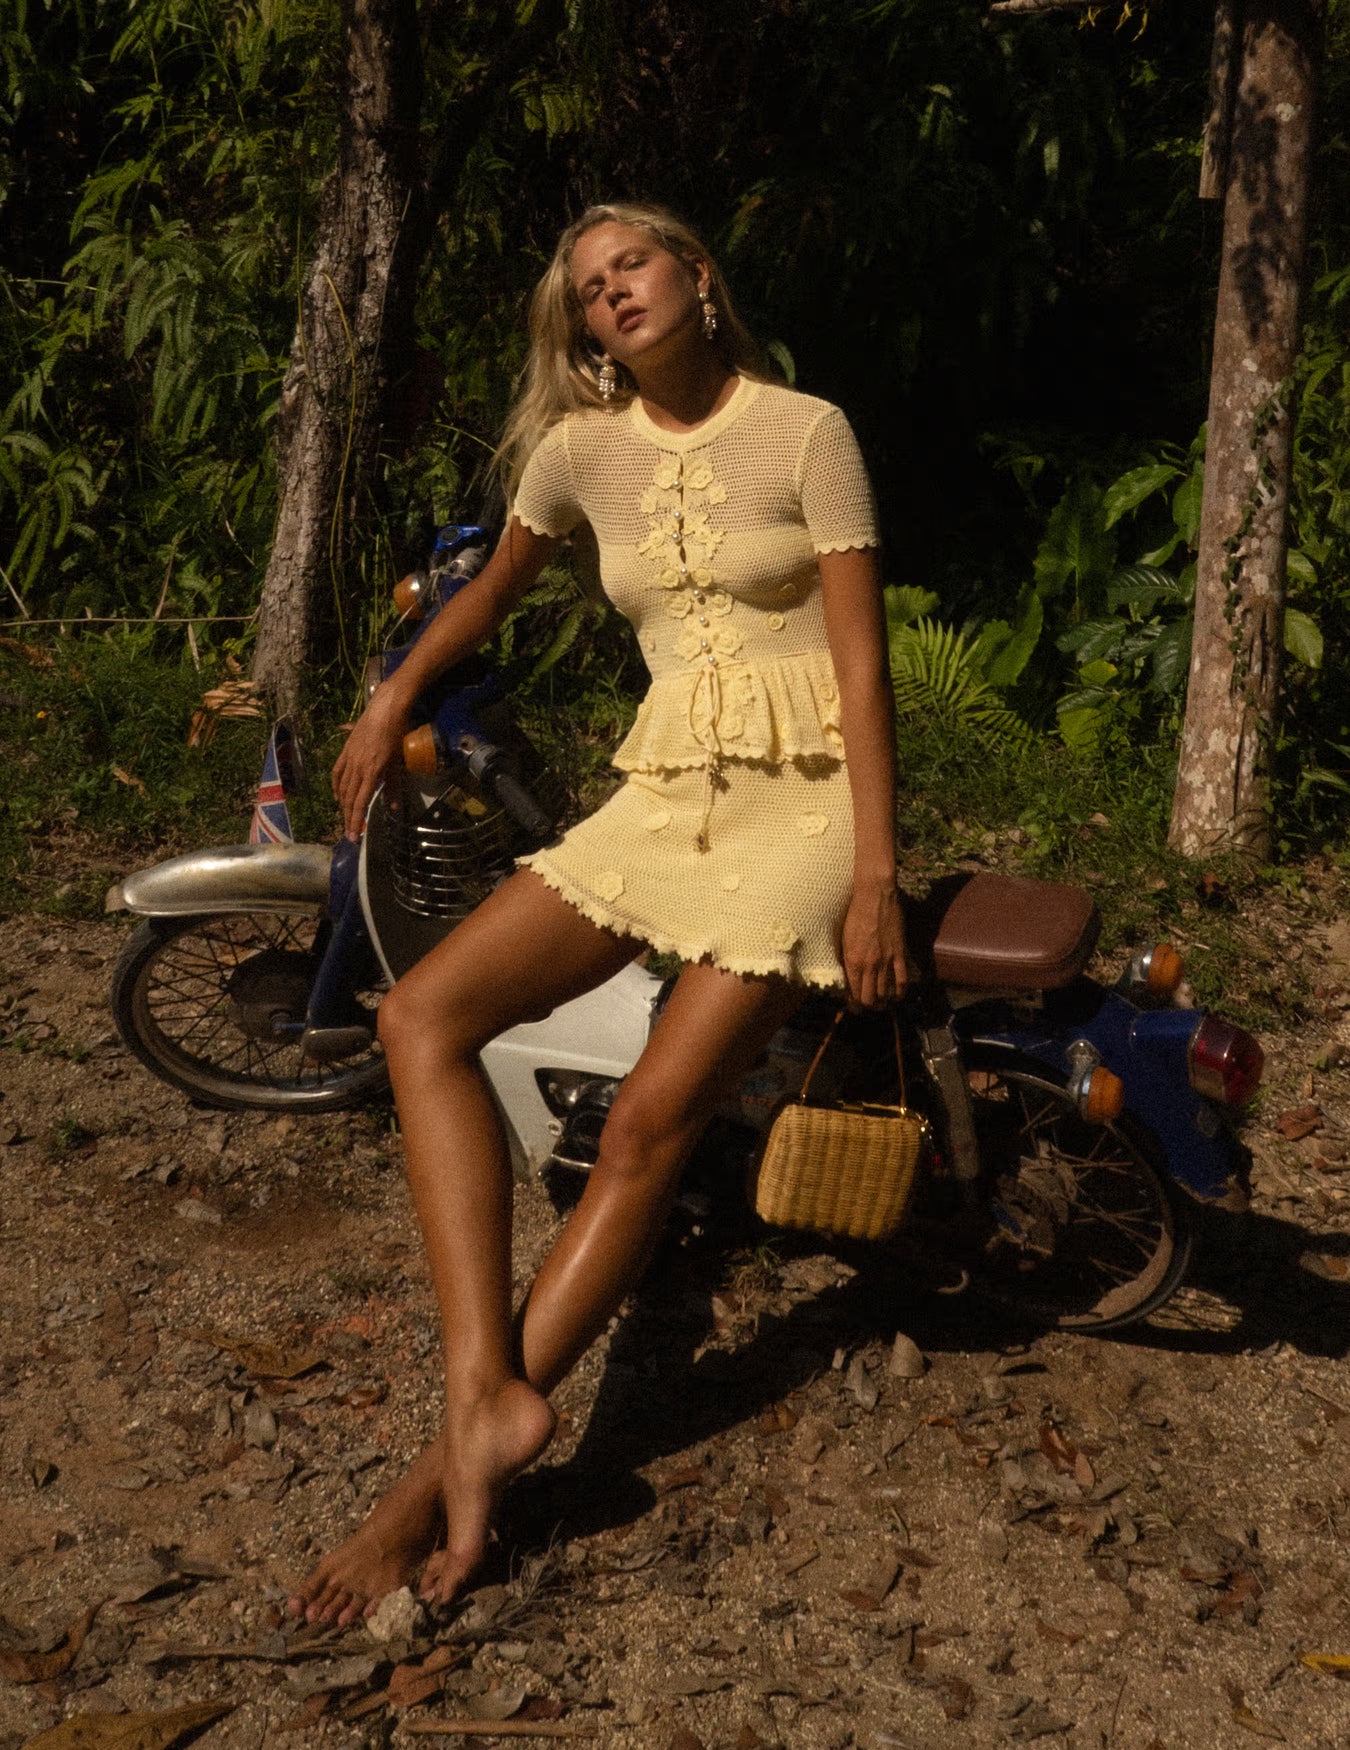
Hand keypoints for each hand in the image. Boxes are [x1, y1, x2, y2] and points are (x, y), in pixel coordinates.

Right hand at [332, 685, 408, 839]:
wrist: (385, 708)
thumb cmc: (397, 734)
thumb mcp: (399, 762)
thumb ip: (393, 786)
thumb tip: (392, 808)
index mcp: (371, 772)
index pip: (360, 803)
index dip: (356, 821)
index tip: (354, 836)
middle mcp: (357, 767)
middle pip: (349, 799)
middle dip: (349, 818)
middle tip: (349, 834)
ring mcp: (349, 758)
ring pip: (342, 787)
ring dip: (343, 806)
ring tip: (346, 819)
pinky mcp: (346, 750)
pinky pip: (337, 773)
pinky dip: (336, 786)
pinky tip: (338, 796)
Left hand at [841, 880, 908, 1009]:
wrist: (874, 896)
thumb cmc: (854, 913)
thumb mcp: (843, 938)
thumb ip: (846, 958)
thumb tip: (848, 974)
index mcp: (852, 961)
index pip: (853, 993)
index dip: (854, 1004)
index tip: (854, 1006)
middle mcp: (869, 965)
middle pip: (869, 998)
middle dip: (868, 1005)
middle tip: (868, 1006)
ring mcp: (886, 961)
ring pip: (885, 993)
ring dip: (883, 1001)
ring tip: (881, 1002)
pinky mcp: (899, 954)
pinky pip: (902, 980)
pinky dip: (901, 992)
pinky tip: (898, 996)